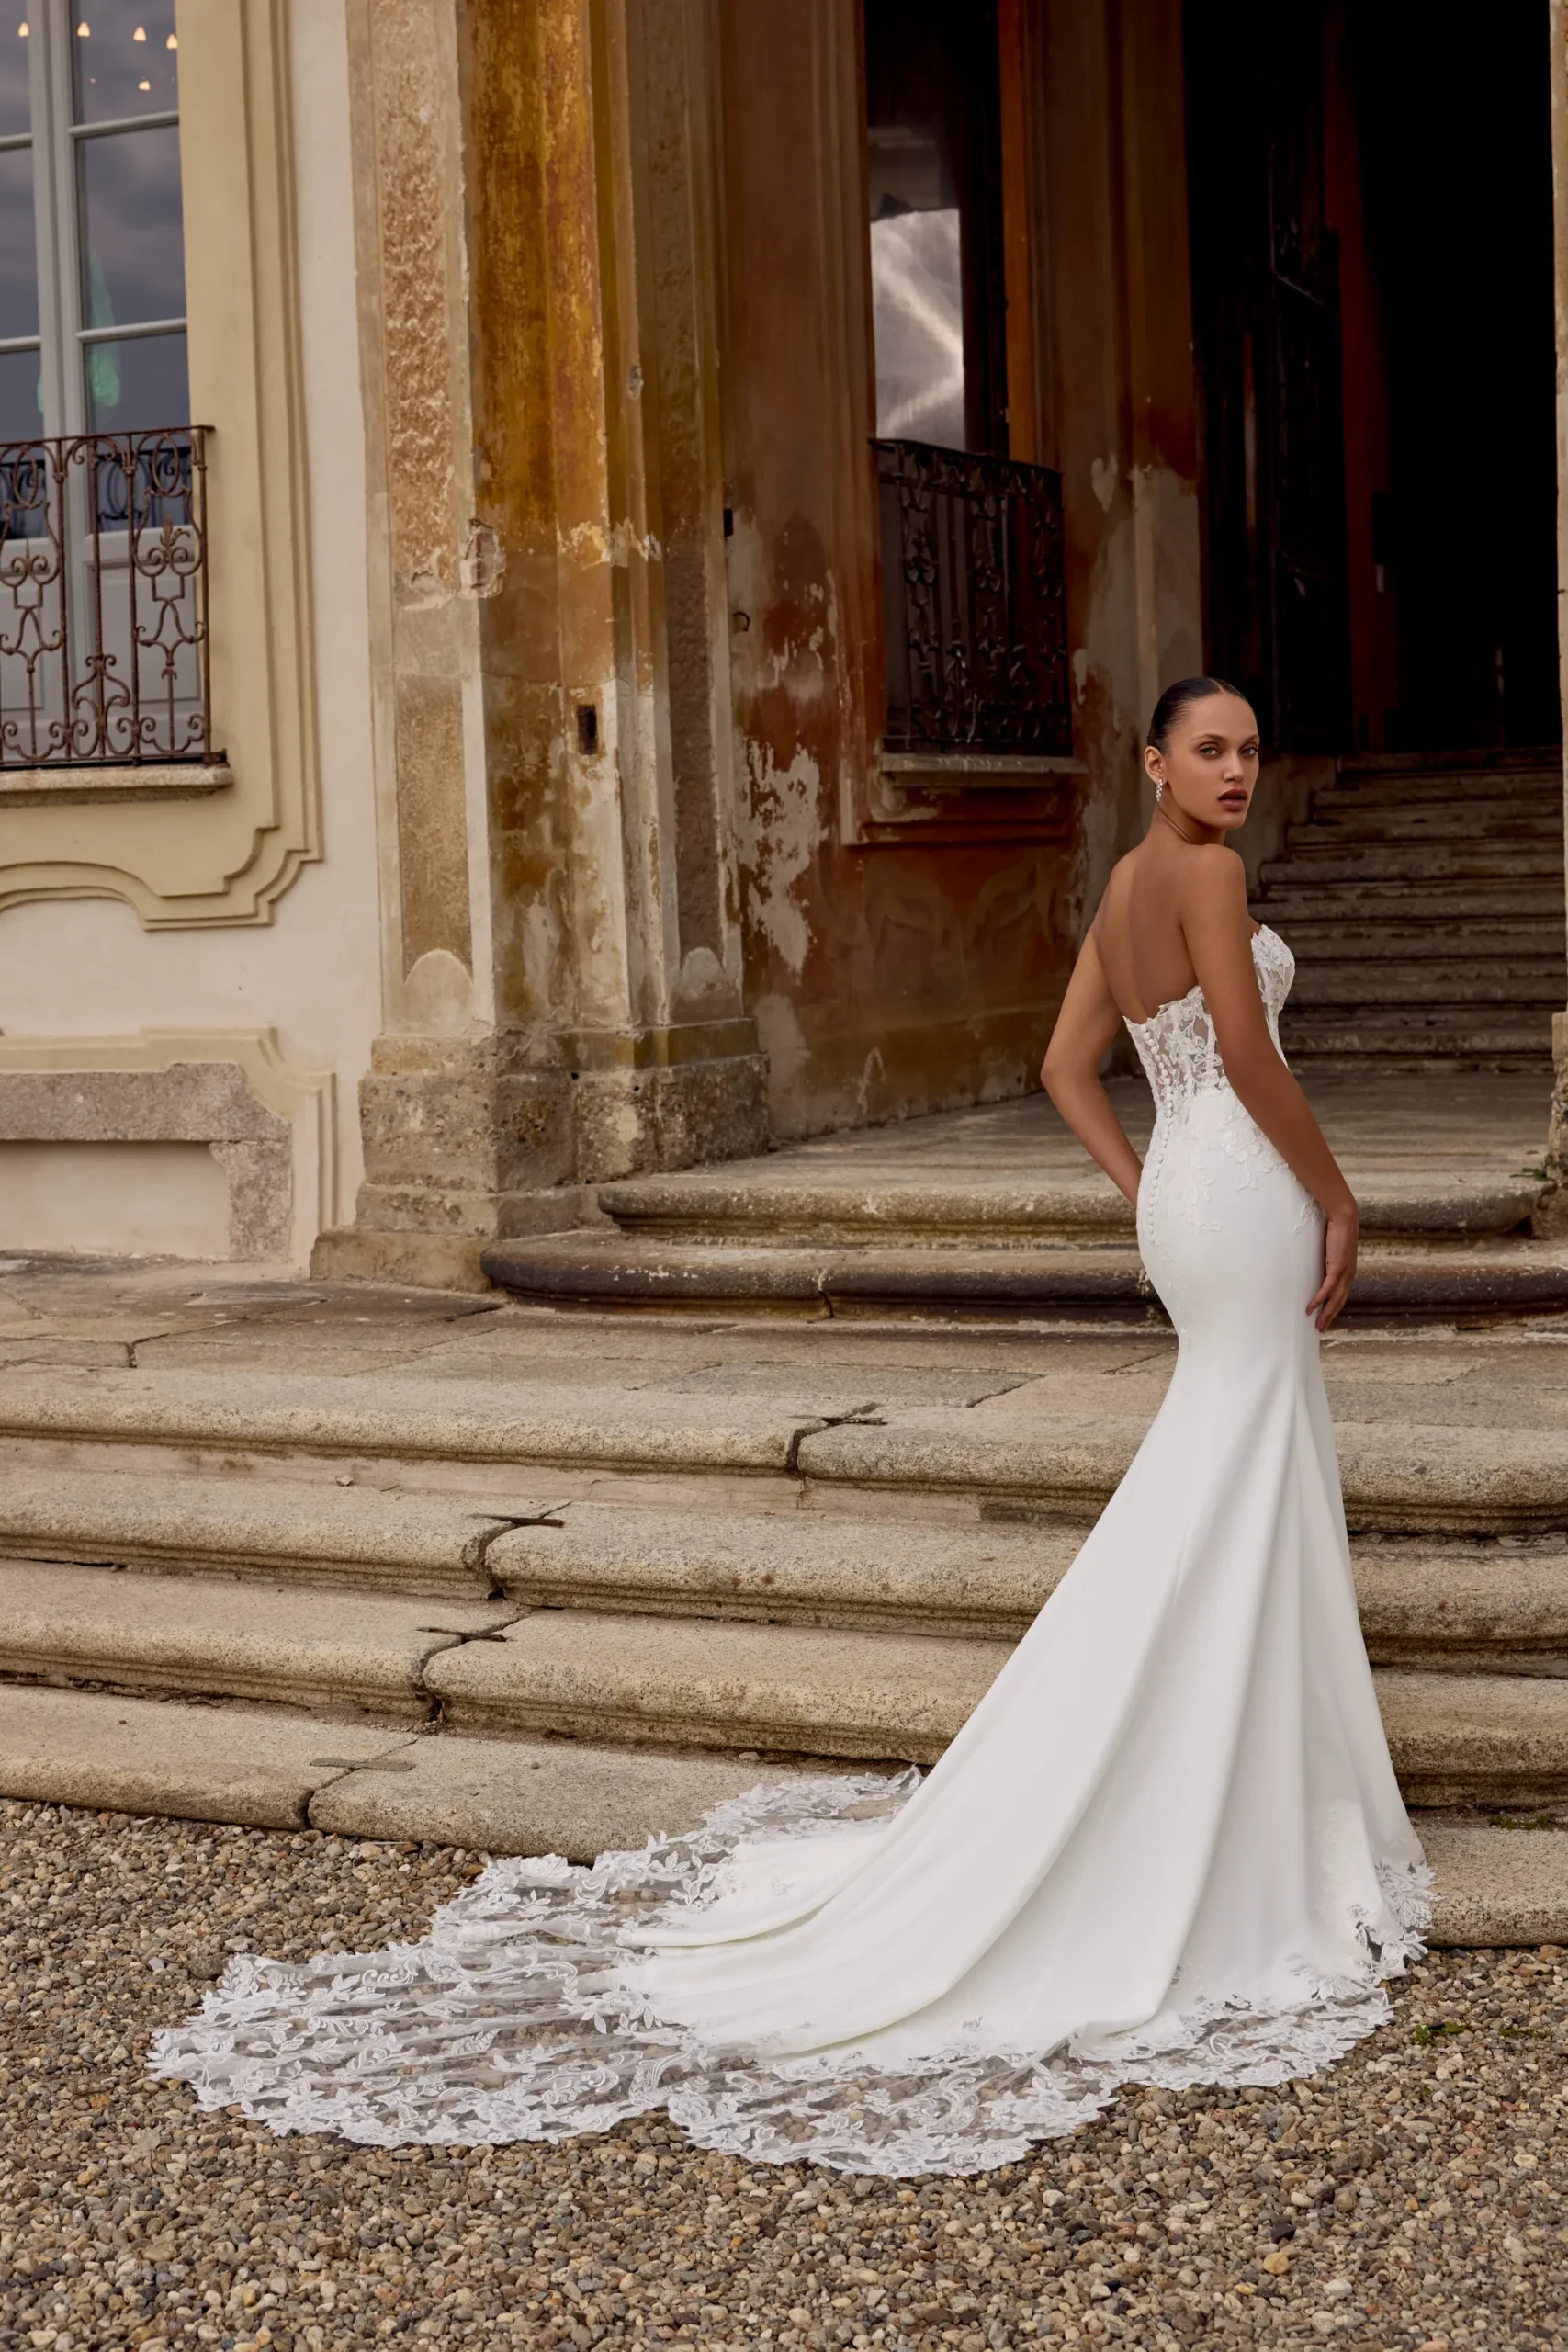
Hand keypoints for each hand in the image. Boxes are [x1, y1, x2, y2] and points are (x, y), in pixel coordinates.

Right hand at [1307, 1201, 1357, 1332]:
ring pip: (1335, 1299)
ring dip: (1326, 1314)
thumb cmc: (1337, 1228)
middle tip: (1321, 1328)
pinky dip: (1319, 1300)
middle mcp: (1349, 1274)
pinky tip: (1311, 1308)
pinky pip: (1327, 1289)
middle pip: (1340, 1301)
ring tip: (1318, 1325)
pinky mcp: (1337, 1267)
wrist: (1344, 1216)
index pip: (1342, 1294)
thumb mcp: (1332, 1246)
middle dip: (1331, 1316)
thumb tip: (1319, 1257)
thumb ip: (1328, 1255)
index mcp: (1348, 1270)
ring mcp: (1344, 1272)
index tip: (1327, 1317)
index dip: (1335, 1307)